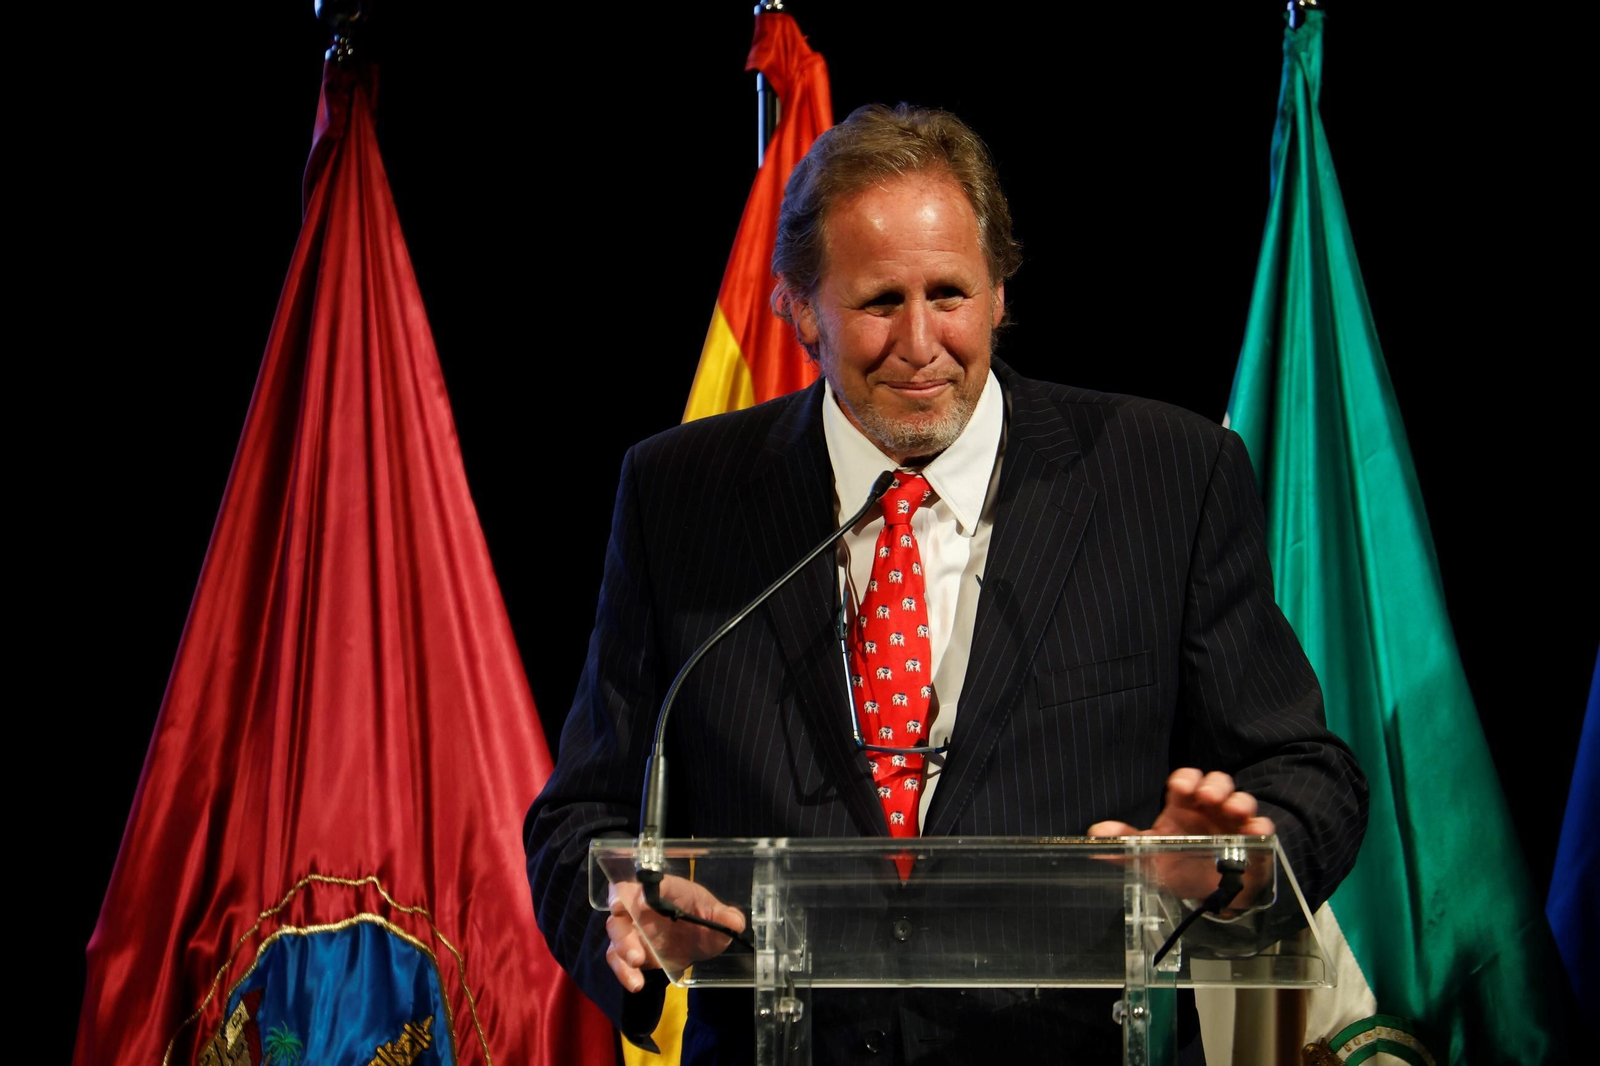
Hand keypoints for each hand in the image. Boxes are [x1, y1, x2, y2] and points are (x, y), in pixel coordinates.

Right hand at [605, 875, 746, 992]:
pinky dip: (623, 971)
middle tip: (635, 950)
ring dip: (622, 948)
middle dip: (624, 926)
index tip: (642, 903)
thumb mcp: (719, 918)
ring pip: (615, 932)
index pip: (650, 883)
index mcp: (666, 889)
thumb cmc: (704, 920)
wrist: (698, 943)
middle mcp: (643, 904)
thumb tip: (734, 921)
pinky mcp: (629, 949)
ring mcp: (633, 927)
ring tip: (636, 964)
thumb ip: (726, 919)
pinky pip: (617, 958)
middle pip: (622, 904)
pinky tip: (636, 983)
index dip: (642, 891)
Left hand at [1086, 768, 1275, 905]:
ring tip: (1232, 810)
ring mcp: (1234, 825)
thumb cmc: (1176, 866)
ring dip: (1239, 801)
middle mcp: (1210, 810)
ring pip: (1242, 800)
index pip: (1186, 781)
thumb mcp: (1149, 857)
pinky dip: (1261, 828)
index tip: (1182, 788)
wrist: (1205, 896)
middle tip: (1208, 797)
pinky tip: (1254, 832)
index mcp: (1183, 808)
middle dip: (1214, 785)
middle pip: (1217, 783)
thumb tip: (1095, 834)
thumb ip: (1124, 845)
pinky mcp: (1254, 845)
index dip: (1186, 779)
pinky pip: (1264, 830)